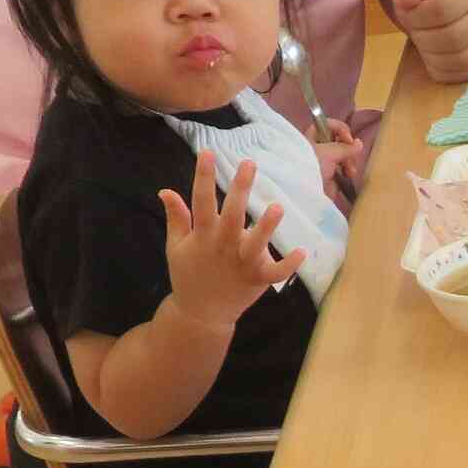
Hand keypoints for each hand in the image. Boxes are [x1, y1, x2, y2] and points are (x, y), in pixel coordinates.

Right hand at [162, 154, 307, 329]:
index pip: (202, 201)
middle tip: (249, 163)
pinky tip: (302, 250)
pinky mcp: (256, 279)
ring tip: (277, 206)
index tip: (208, 153)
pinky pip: (275, 272)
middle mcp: (223, 247)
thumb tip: (165, 190)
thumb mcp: (176, 246)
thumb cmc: (188, 274)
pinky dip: (288, 264)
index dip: (204, 177)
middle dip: (240, 190)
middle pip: (232, 215)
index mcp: (202, 236)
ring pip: (255, 243)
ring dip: (266, 227)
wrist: (200, 314)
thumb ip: (176, 217)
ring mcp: (241, 264)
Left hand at [313, 117, 367, 210]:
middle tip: (350, 155)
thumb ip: (345, 148)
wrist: (305, 194)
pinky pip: (343, 171)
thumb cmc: (312, 166)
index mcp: (311, 139)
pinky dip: (348, 172)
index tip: (347, 138)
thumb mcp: (328, 153)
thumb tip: (359, 144)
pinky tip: (349, 175)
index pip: (326, 125)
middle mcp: (317, 150)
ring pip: (342, 157)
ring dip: (349, 162)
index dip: (339, 128)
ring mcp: (324, 165)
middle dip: (347, 148)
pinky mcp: (330, 178)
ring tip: (350, 171)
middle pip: (337, 142)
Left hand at [388, 0, 467, 83]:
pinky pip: (459, 75)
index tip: (409, 14)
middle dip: (423, 38)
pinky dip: (440, 70)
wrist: (448, 5)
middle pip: (451, 37)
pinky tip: (432, 57)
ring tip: (424, 44)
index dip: (417, 16)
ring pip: (458, 60)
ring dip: (431, 56)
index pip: (440, 8)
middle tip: (416, 31)